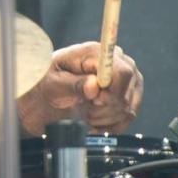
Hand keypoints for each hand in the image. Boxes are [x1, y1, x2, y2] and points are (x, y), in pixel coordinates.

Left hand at [17, 41, 142, 136]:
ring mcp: (126, 78)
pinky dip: (111, 125)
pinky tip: (95, 123)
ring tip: (86, 113)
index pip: (121, 72)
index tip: (94, 100)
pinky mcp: (129, 94)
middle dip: (104, 108)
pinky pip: (129, 116)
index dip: (111, 92)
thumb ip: (73, 84)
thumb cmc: (48, 85)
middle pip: (126, 93)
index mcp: (96, 52)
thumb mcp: (53, 84)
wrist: (48, 97)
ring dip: (105, 118)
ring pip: (128, 108)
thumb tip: (94, 85)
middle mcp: (116, 61)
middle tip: (85, 110)